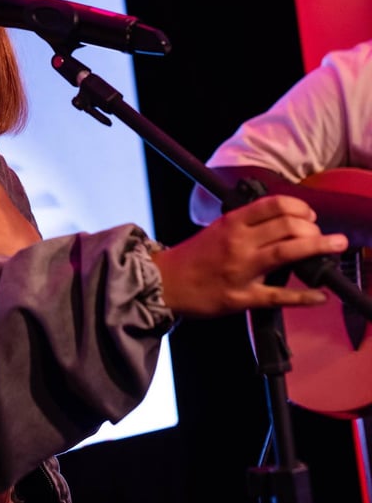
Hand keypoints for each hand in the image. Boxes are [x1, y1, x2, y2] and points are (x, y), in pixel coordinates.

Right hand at [152, 194, 347, 316]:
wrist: (166, 282)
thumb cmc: (193, 256)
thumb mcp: (217, 229)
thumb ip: (246, 224)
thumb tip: (282, 221)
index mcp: (232, 223)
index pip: (274, 205)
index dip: (299, 207)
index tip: (310, 215)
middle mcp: (238, 242)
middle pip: (287, 226)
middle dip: (314, 229)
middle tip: (323, 235)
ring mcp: (241, 270)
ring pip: (287, 253)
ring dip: (318, 248)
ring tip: (336, 246)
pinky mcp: (242, 297)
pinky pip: (278, 296)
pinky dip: (304, 297)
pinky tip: (320, 295)